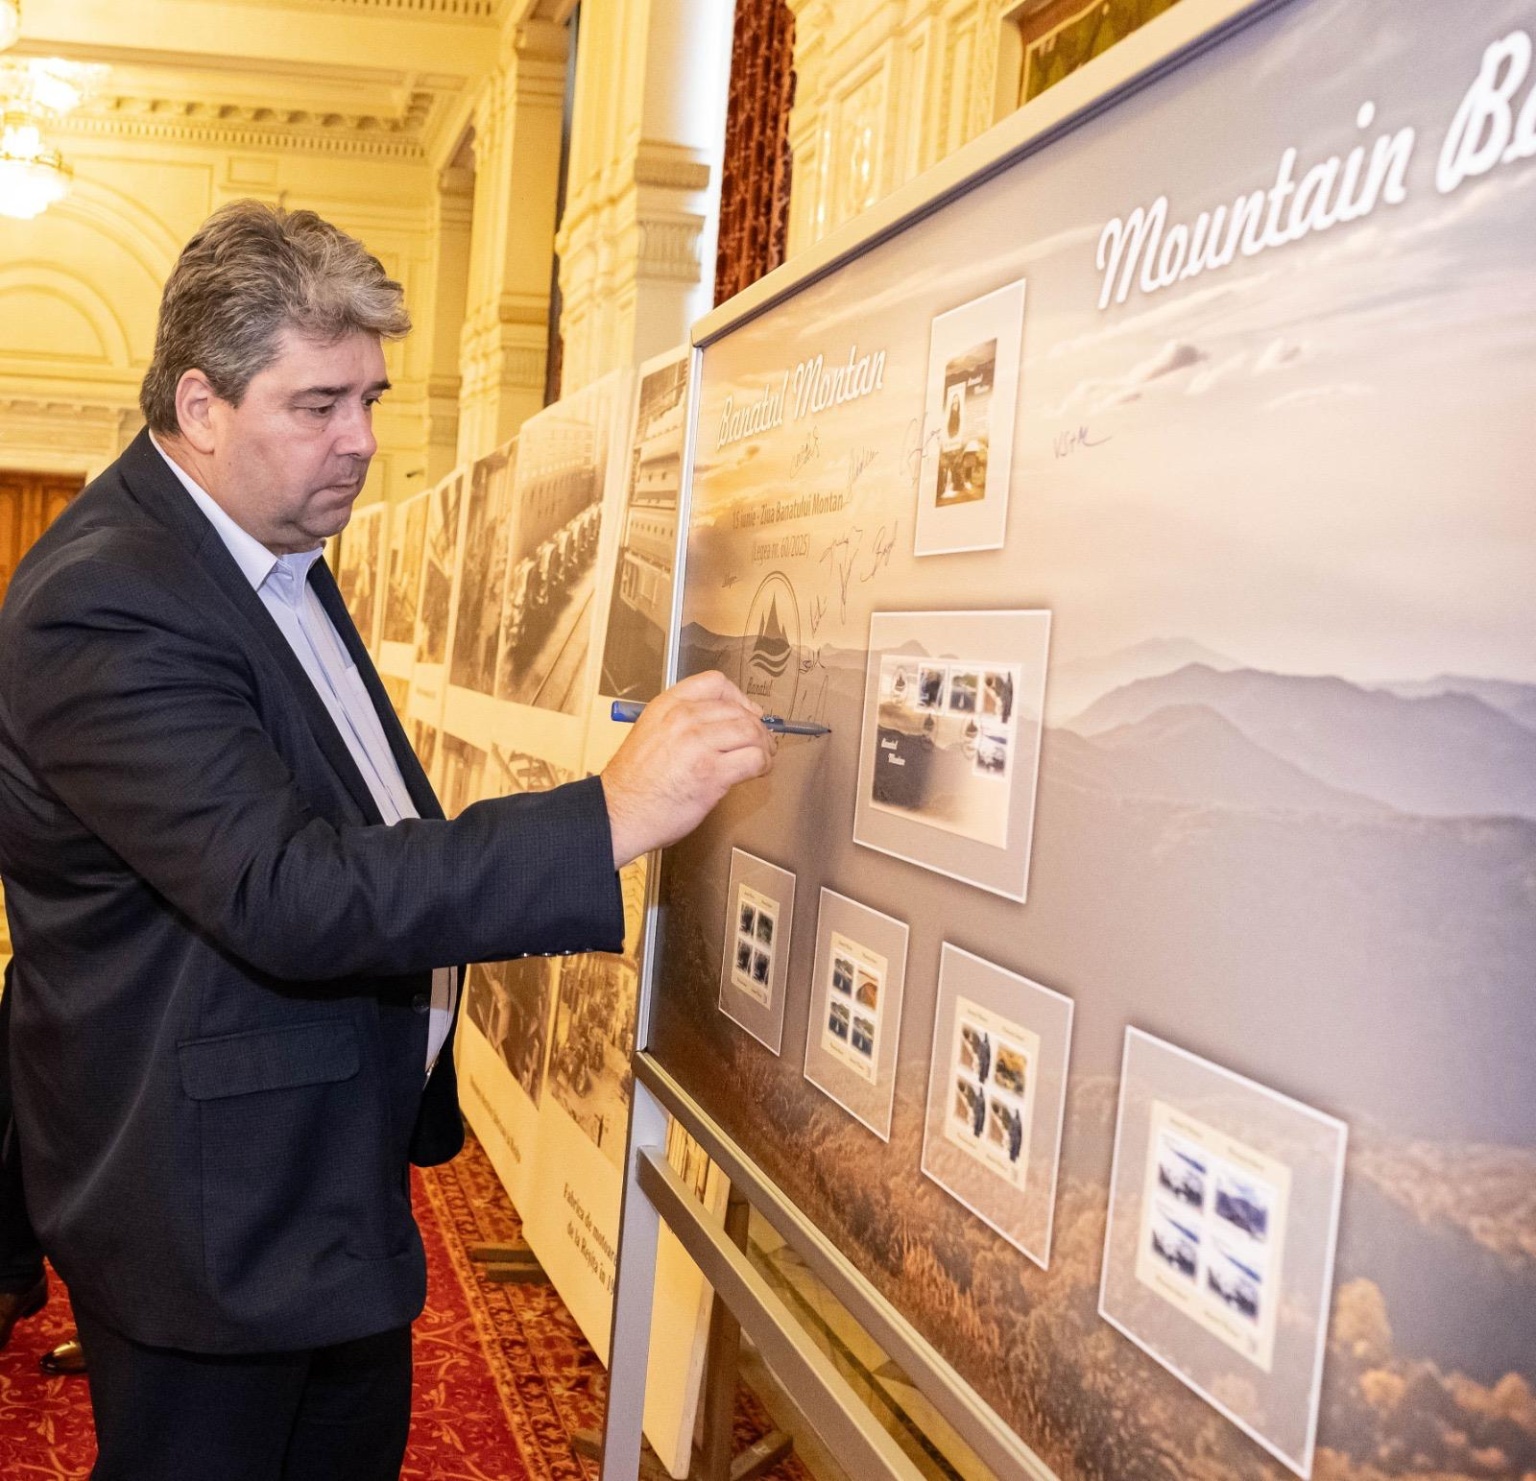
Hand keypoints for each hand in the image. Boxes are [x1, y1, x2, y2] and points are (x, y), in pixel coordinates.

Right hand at [601, 671, 774, 867]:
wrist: (619, 813)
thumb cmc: (634, 783)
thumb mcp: (652, 732)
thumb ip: (683, 722)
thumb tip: (722, 723)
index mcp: (667, 706)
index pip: (716, 683)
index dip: (739, 697)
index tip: (746, 711)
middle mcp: (683, 719)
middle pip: (739, 710)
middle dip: (756, 727)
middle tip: (760, 742)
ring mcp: (698, 744)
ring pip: (751, 731)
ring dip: (763, 746)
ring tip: (762, 757)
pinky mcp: (712, 772)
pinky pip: (753, 759)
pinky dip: (762, 764)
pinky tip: (757, 771)